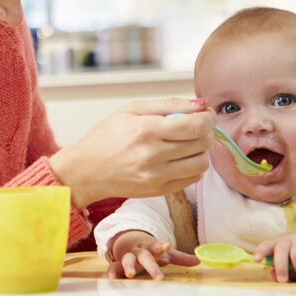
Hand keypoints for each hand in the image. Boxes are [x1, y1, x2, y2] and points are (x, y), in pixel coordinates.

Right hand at [50, 97, 214, 207]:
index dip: (208, 118)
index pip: (195, 125)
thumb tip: (200, 104)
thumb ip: (168, 104)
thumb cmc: (106, 136)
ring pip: (202, 163)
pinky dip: (194, 166)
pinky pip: (193, 179)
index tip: (206, 114)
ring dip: (202, 150)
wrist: (86, 170)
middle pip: (202, 143)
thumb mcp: (131, 110)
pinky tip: (181, 157)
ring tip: (189, 143)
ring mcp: (157, 176)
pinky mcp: (159, 191)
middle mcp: (153, 155)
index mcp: (146, 130)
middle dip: (207, 131)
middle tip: (197, 126)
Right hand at [106, 230, 198, 279]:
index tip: (167, 245)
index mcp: (152, 247)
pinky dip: (112, 272)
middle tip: (159, 276)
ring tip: (130, 274)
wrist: (129, 242)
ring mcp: (129, 257)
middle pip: (145, 256)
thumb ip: (181, 258)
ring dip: (128, 266)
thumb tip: (199, 260)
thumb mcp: (165, 253)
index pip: (157, 246)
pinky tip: (112, 279)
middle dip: (151, 265)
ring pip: (127, 259)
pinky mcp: (119, 264)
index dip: (162, 246)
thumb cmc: (151, 251)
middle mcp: (140, 251)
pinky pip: (114, 267)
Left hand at [253, 234, 295, 282]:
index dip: (261, 252)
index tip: (256, 260)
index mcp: (277, 244)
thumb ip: (279, 272)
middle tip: (283, 280)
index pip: (266, 245)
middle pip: (281, 250)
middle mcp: (288, 240)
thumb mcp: (288, 267)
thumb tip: (273, 277)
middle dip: (281, 267)